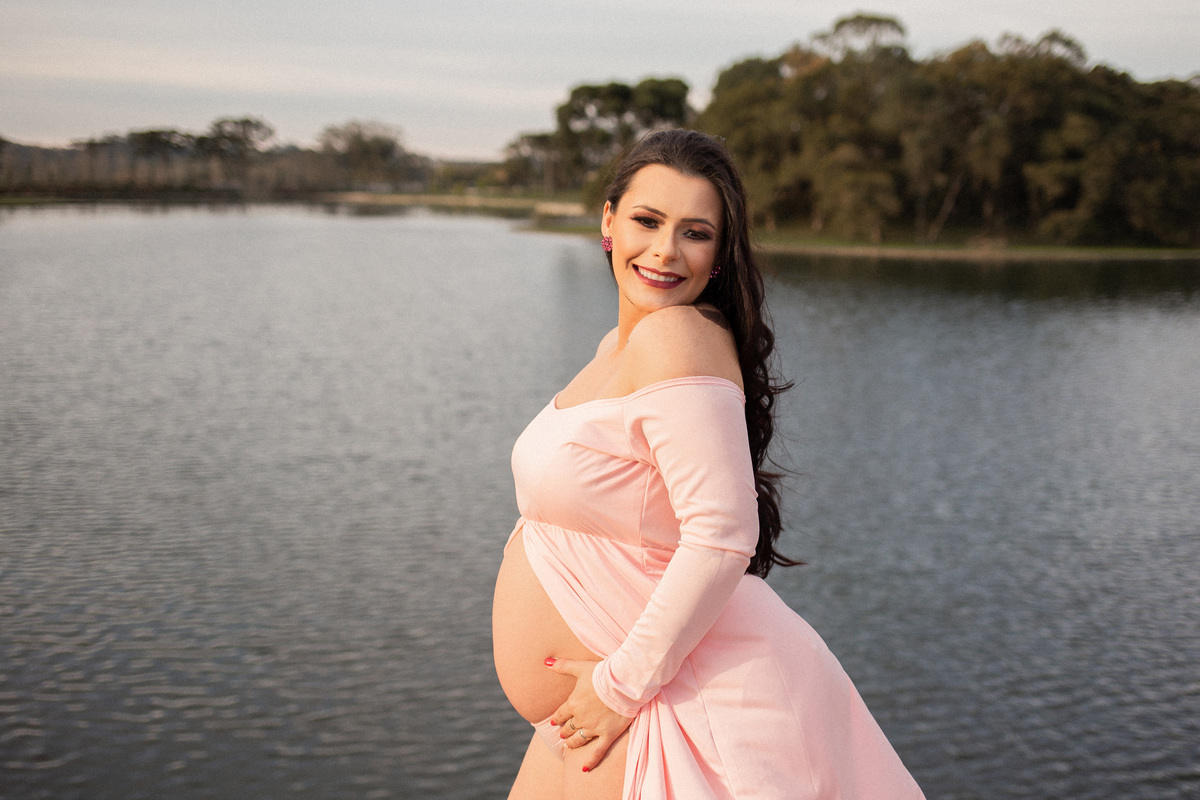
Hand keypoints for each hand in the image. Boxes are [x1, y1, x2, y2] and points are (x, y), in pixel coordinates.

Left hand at [544, 657, 634, 772]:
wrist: (624, 682)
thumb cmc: (602, 673)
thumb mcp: (580, 667)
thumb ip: (562, 666)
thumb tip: (546, 661)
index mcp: (573, 703)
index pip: (560, 714)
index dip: (557, 718)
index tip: (555, 721)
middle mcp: (581, 718)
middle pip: (568, 728)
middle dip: (564, 731)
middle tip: (562, 733)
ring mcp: (594, 728)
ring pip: (578, 740)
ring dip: (571, 743)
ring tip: (569, 745)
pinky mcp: (608, 734)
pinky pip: (597, 752)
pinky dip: (590, 762)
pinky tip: (584, 769)